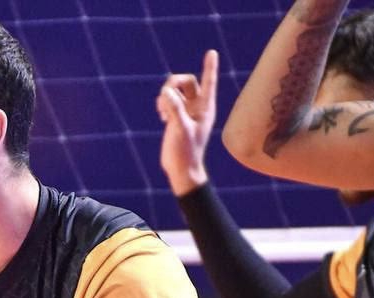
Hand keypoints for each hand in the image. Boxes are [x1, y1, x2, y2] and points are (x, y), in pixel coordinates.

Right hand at [156, 49, 218, 195]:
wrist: (181, 169)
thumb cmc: (186, 152)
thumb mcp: (181, 129)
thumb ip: (174, 109)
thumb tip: (166, 92)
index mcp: (206, 108)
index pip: (209, 83)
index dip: (210, 67)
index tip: (212, 52)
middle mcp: (197, 107)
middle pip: (187, 82)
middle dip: (175, 83)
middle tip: (165, 94)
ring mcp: (186, 111)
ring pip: (176, 91)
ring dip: (166, 95)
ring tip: (161, 111)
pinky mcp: (176, 117)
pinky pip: (168, 101)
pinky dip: (163, 104)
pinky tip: (161, 117)